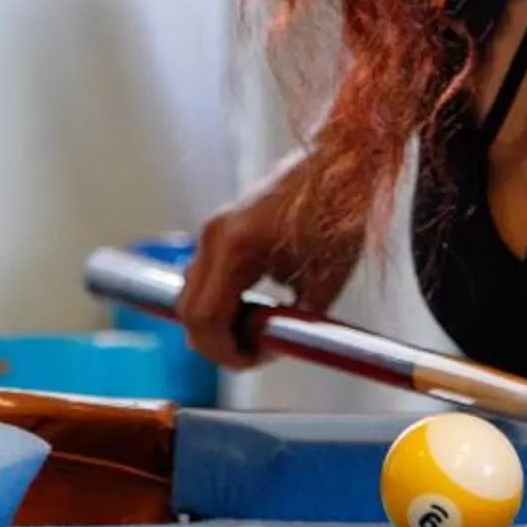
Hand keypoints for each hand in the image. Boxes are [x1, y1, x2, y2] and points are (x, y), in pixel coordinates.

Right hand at [171, 157, 346, 370]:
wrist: (338, 166)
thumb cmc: (338, 217)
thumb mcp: (324, 281)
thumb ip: (293, 321)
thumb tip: (273, 348)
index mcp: (237, 248)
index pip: (205, 319)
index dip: (224, 352)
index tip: (253, 360)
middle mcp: (214, 237)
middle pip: (187, 311)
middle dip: (215, 342)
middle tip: (252, 353)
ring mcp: (213, 229)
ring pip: (191, 294)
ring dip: (215, 320)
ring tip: (256, 330)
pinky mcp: (220, 227)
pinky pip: (204, 275)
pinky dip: (219, 299)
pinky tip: (253, 306)